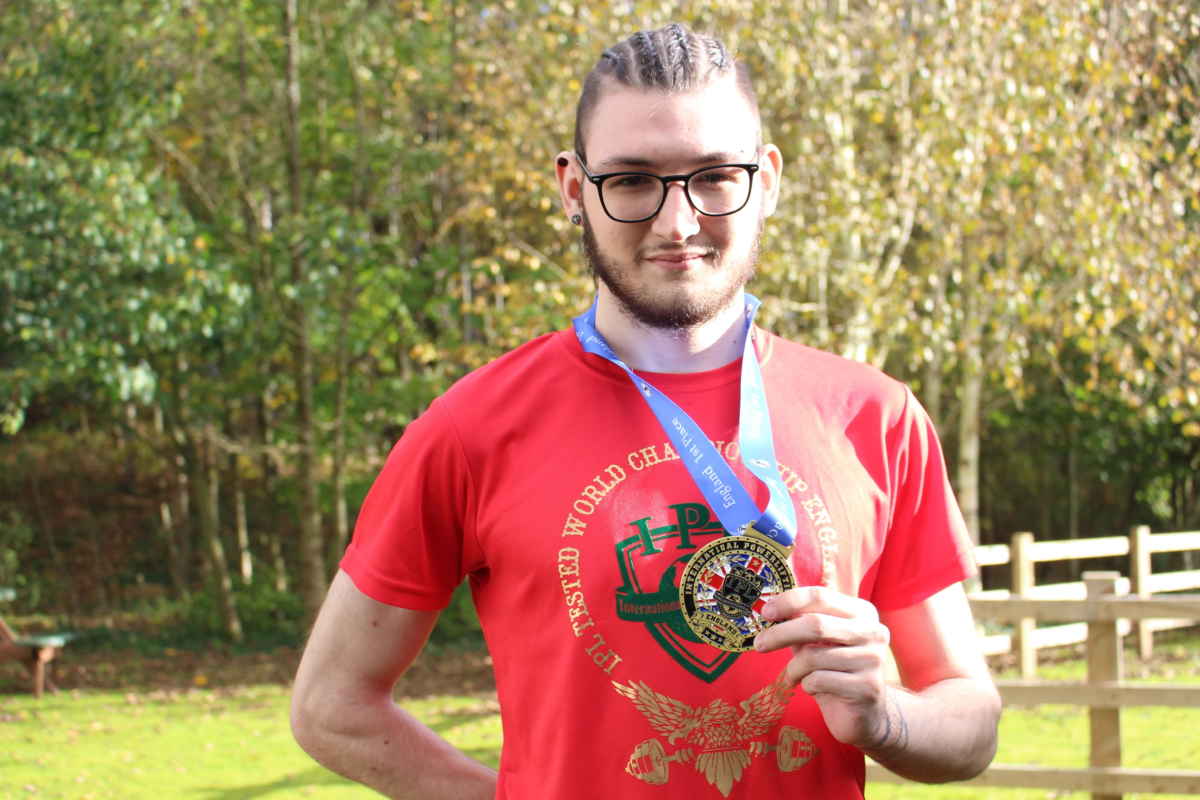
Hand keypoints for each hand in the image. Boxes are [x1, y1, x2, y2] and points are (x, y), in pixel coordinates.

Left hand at [754, 587, 898, 752]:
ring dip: (794, 669)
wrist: (865, 714)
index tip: (766, 612)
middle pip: (815, 624)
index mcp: (861, 612)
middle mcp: (873, 631)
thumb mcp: (819, 643)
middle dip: (780, 634)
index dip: (789, 601)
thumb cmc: (836, 671)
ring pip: (813, 656)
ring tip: (793, 676)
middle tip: (759, 644)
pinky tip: (811, 688)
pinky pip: (819, 681)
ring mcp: (873, 660)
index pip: (820, 596)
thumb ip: (803, 624)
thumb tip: (772, 611)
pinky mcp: (867, 688)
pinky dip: (806, 685)